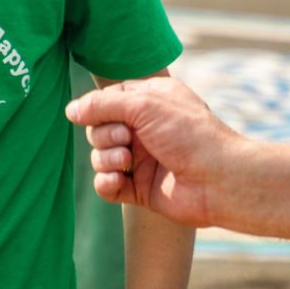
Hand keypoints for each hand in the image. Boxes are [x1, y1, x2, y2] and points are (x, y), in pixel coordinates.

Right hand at [67, 75, 244, 230]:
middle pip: (98, 129)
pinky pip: (108, 185)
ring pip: (100, 157)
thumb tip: (70, 110)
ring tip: (126, 161)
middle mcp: (144, 129)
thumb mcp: (145, 104)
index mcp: (149, 102)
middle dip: (104, 134)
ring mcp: (142, 159)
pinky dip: (107, 183)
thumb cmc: (188, 134)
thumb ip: (103, 104)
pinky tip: (117, 181)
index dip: (99, 107)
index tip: (103, 113)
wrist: (219, 179)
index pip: (107, 100)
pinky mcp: (140, 189)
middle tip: (127, 139)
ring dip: (106, 158)